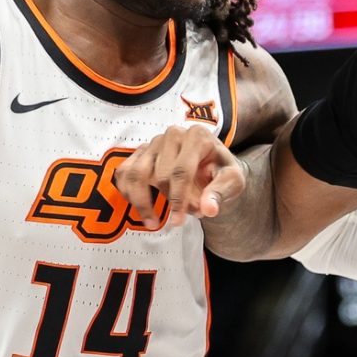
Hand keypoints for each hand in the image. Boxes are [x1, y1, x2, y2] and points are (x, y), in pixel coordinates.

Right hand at [115, 125, 244, 229]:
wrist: (213, 166)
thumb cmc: (222, 172)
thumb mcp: (233, 182)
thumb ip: (221, 193)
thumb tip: (208, 209)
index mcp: (197, 136)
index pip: (181, 171)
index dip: (178, 199)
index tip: (178, 222)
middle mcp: (173, 134)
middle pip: (161, 175)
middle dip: (171, 201)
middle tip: (186, 215)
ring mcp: (154, 142)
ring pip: (137, 174)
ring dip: (142, 202)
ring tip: (153, 222)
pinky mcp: (140, 152)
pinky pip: (124, 173)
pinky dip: (128, 193)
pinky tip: (142, 209)